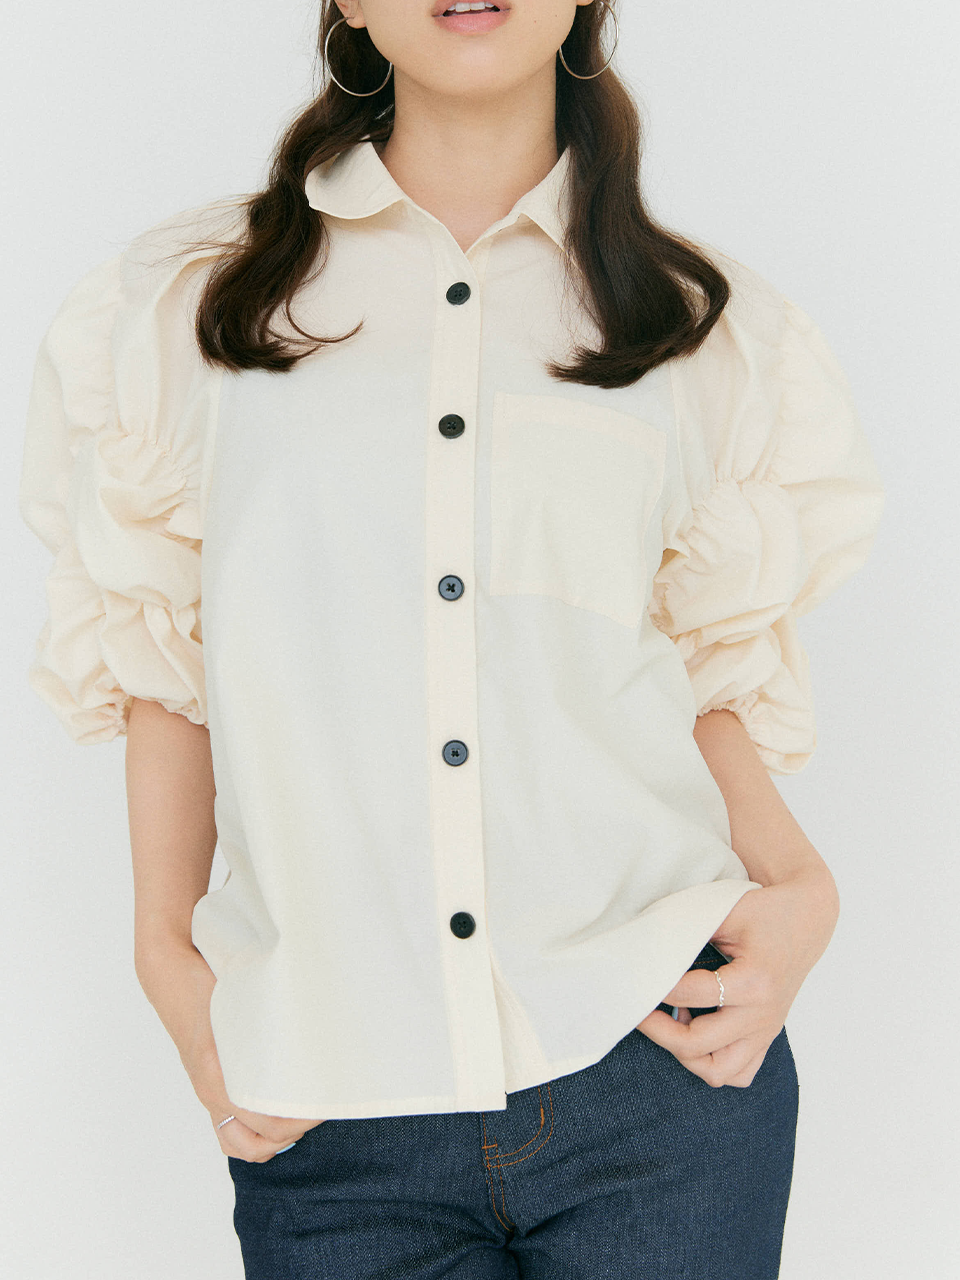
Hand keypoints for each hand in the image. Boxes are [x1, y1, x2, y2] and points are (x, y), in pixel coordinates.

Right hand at [136, 938, 325, 1161]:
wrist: (174, 984)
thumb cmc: (208, 991)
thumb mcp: (242, 1007)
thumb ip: (267, 1031)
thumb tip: (309, 1044)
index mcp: (219, 1076)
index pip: (264, 1124)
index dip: (298, 1121)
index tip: (321, 1103)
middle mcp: (211, 1094)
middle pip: (254, 1144)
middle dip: (290, 1134)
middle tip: (316, 1111)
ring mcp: (208, 1097)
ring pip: (239, 1146)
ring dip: (272, 1142)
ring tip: (298, 1119)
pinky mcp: (210, 1093)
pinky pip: (229, 1134)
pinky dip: (254, 1137)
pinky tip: (276, 1118)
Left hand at [635, 869, 839, 1087]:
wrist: (806, 920)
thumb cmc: (765, 913)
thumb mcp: (725, 911)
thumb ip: (688, 931)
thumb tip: (645, 949)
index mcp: (754, 981)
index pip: (691, 995)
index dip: (656, 987)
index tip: (637, 976)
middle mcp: (761, 1014)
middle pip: (697, 1044)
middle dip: (659, 1029)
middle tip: (639, 1007)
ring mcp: (766, 1031)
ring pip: (718, 1071)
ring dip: (685, 1054)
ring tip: (671, 1023)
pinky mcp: (767, 1037)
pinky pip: (738, 1073)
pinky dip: (712, 1063)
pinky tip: (697, 1031)